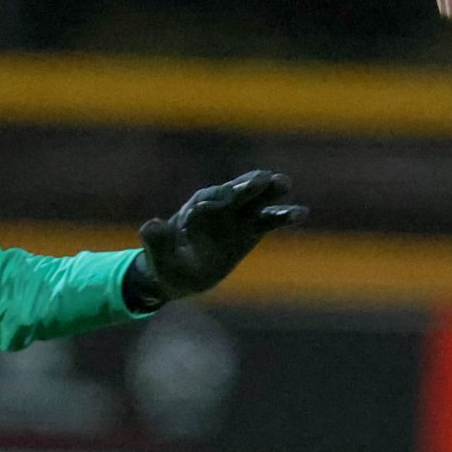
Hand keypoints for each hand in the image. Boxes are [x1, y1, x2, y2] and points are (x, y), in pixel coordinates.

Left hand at [135, 170, 305, 300]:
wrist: (181, 274)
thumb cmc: (168, 265)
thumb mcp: (160, 257)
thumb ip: (157, 241)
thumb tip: (151, 225)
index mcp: (194, 210)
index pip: (207, 201)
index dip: (214, 202)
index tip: (222, 206)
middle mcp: (218, 208)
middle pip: (235, 192)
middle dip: (246, 186)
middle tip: (262, 178)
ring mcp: (237, 217)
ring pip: (255, 201)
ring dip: (268, 192)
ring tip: (284, 183)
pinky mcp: (251, 230)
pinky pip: (268, 221)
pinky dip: (283, 216)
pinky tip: (301, 213)